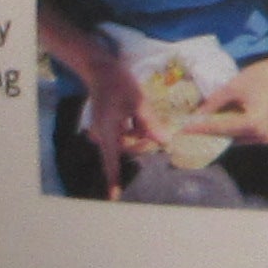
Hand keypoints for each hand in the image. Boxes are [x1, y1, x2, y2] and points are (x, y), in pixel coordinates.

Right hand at [43, 27, 151, 190]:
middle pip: (127, 148)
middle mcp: (103, 134)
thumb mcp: (139, 103)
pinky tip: (133, 111)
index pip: (111, 161)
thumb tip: (166, 142)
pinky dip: (133, 126)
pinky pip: (124, 132)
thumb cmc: (119, 84)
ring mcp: (104, 130)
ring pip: (128, 139)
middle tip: (152, 124)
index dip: (113, 180)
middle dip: (142, 140)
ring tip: (138, 111)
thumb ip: (151, 125)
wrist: (102, 70)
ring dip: (139, 131)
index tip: (114, 197)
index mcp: (108, 131)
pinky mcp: (108, 125)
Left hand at [174, 47, 267, 152]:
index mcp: (253, 124)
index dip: (198, 128)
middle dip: (207, 133)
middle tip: (188, 130)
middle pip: (226, 137)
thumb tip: (194, 117)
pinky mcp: (266, 135)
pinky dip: (231, 131)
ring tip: (201, 127)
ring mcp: (265, 138)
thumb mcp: (233, 87)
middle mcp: (260, 136)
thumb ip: (213, 104)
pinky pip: (243, 136)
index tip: (180, 131)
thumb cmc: (261, 77)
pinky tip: (219, 124)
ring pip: (234, 138)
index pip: (219, 128)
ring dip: (219, 133)